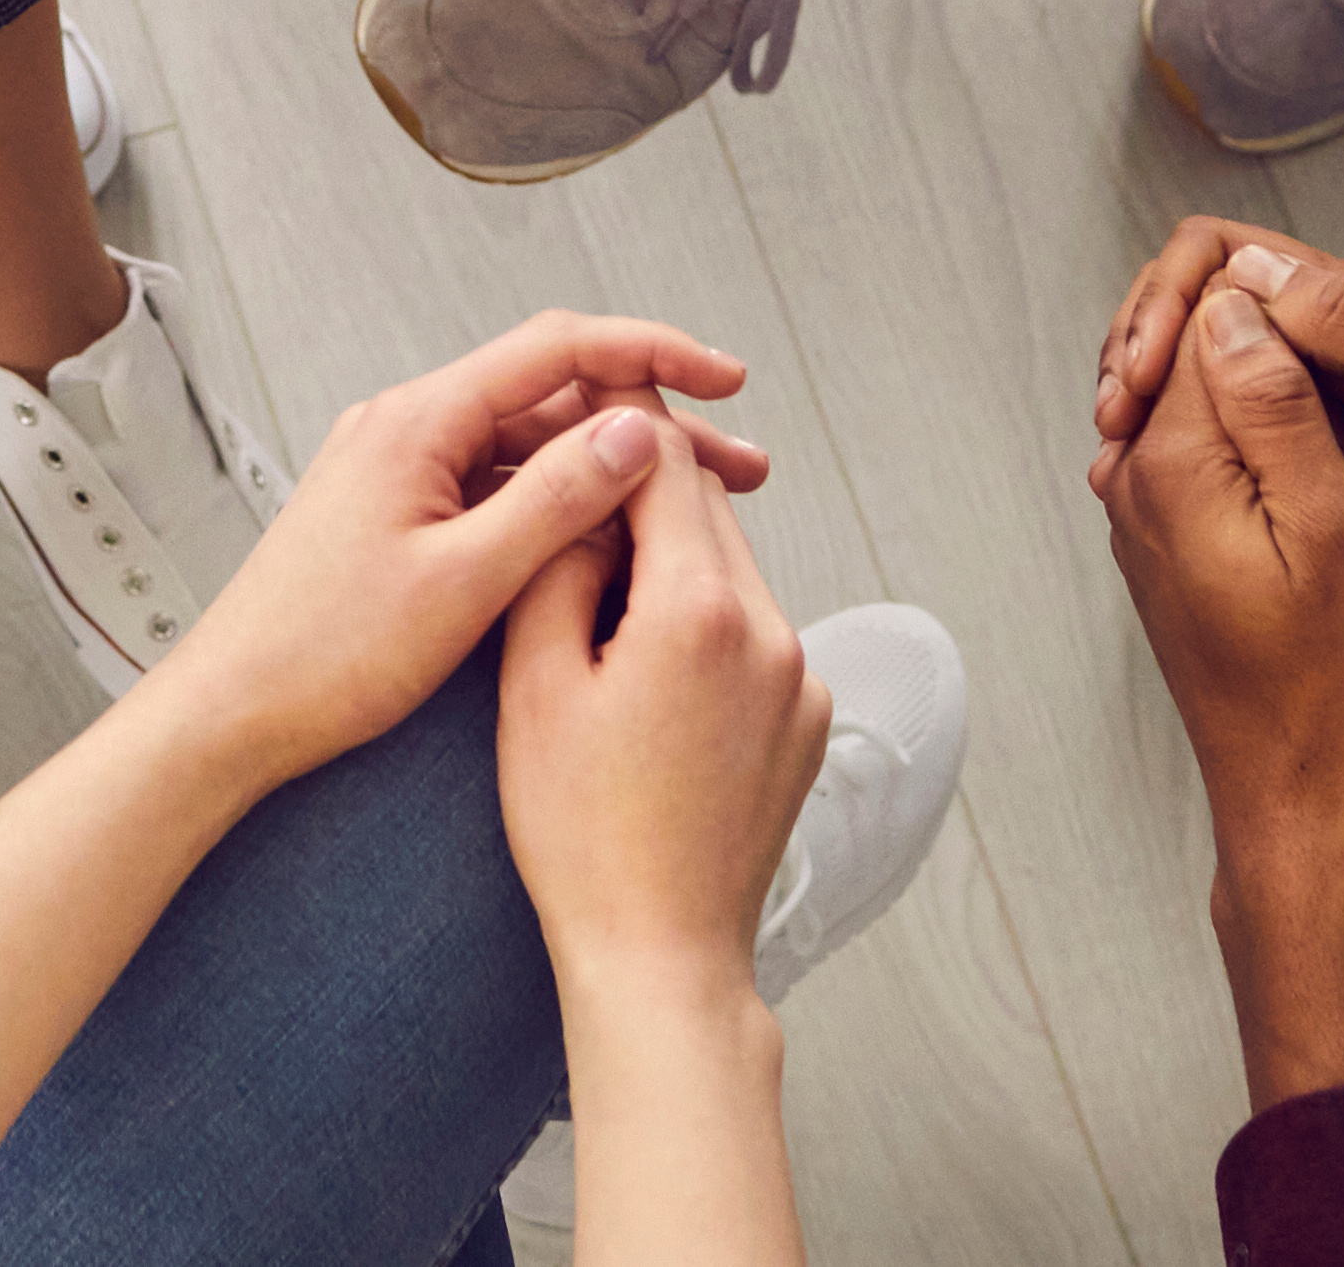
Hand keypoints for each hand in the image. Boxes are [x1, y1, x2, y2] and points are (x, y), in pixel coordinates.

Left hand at [134, 312, 781, 784]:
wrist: (229, 717)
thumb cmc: (323, 658)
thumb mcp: (463, 583)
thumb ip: (556, 500)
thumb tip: (637, 431)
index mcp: (418, 422)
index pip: (560, 349)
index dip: (655, 355)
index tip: (727, 380)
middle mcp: (407, 428)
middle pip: (553, 397)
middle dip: (652, 425)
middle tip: (738, 470)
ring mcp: (400, 472)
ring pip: (530, 448)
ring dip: (612, 473)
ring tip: (696, 511)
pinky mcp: (398, 517)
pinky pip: (497, 490)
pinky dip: (562, 507)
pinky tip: (613, 544)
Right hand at [496, 408, 826, 991]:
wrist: (661, 954)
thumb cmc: (582, 836)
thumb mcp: (533, 690)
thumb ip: (556, 569)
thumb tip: (584, 503)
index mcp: (698, 610)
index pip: (664, 465)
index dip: (618, 419)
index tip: (584, 389)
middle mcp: (770, 632)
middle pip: (707, 512)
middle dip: (642, 493)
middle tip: (576, 484)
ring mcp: (802, 679)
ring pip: (732, 573)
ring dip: (673, 562)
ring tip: (600, 595)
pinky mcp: (810, 721)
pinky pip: (754, 635)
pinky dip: (704, 623)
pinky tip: (648, 669)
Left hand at [1095, 277, 1343, 816]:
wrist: (1302, 786)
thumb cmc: (1334, 679)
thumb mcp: (1335, 524)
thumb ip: (1276, 405)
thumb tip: (1233, 305)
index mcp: (1170, 465)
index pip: (1202, 316)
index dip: (1281, 306)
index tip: (1340, 337)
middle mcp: (1136, 483)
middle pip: (1186, 350)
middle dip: (1266, 343)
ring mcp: (1145, 516)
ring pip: (1198, 400)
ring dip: (1264, 396)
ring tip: (1339, 429)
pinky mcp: (1168, 545)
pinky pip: (1204, 455)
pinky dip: (1254, 447)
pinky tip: (1313, 477)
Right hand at [1098, 225, 1343, 717]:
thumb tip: (1251, 272)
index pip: (1234, 256)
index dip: (1174, 301)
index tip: (1143, 377)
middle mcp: (1331, 343)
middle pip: (1203, 299)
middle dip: (1145, 340)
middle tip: (1116, 416)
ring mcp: (1311, 402)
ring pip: (1199, 361)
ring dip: (1149, 390)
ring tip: (1118, 447)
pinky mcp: (1299, 457)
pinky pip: (1216, 422)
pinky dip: (1170, 437)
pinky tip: (1145, 474)